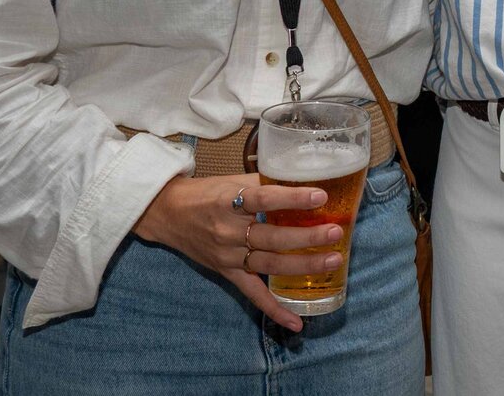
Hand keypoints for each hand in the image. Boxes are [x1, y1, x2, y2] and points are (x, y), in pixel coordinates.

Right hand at [132, 173, 340, 330]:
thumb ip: (264, 184)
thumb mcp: (231, 182)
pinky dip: (275, 309)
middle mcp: (227, 231)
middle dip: (306, 237)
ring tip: (332, 260)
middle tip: (335, 232)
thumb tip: (304, 181)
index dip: (292, 199)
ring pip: (269, 263)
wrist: (168, 214)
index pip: (263, 199)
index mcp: (228, 202)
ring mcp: (227, 255)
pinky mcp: (227, 273)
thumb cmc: (206, 193)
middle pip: (271, 237)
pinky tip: (297, 323)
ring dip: (302, 265)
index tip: (320, 195)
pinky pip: (253, 294)